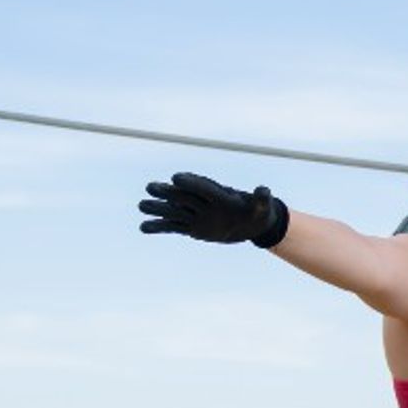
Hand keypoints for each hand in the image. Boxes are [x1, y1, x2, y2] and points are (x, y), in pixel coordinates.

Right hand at [139, 172, 288, 247]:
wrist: (251, 225)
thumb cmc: (257, 213)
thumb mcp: (262, 208)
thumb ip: (261, 199)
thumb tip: (265, 190)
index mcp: (217, 194)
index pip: (201, 186)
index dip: (190, 182)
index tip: (177, 179)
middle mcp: (202, 202)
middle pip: (181, 195)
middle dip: (167, 192)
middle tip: (151, 188)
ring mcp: (194, 215)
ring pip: (172, 210)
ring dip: (157, 208)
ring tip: (142, 206)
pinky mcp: (190, 227)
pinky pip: (172, 227)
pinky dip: (158, 228)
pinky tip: (143, 228)